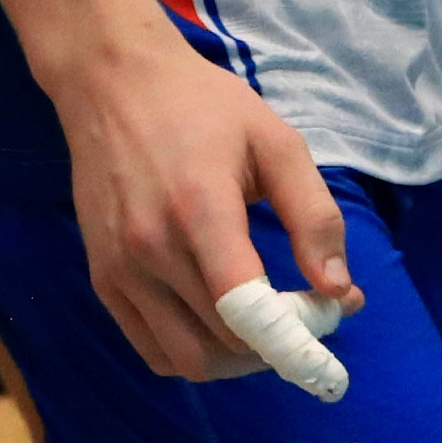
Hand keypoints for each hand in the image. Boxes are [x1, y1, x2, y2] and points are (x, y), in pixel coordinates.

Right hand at [51, 16, 351, 380]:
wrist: (112, 80)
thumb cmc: (201, 105)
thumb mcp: (274, 141)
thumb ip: (313, 215)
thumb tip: (339, 291)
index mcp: (199, 206)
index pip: (244, 307)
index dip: (292, 340)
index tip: (328, 344)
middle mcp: (151, 247)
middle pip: (224, 342)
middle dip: (278, 345)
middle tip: (305, 318)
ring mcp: (120, 268)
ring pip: (187, 360)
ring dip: (236, 362)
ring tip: (266, 329)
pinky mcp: (102, 278)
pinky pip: (152, 349)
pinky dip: (193, 355)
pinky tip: (221, 327)